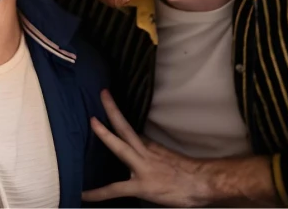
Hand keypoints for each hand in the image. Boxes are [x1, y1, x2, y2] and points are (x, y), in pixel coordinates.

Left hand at [82, 90, 212, 206]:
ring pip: (119, 146)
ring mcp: (142, 167)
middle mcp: (145, 152)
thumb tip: (141, 150)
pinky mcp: (142, 185)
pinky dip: (99, 192)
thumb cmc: (190, 174)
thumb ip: (152, 153)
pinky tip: (84, 194)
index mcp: (151, 147)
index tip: (108, 102)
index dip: (118, 117)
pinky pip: (115, 189)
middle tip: (102, 93)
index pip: (131, 129)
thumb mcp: (168, 157)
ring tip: (90, 122)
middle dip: (112, 110)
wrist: (203, 183)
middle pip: (125, 127)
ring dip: (104, 134)